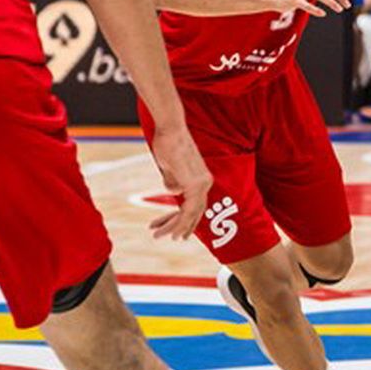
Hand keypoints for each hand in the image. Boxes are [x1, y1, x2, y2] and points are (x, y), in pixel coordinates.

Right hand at [145, 125, 213, 241]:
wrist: (171, 130)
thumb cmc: (169, 144)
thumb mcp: (171, 168)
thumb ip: (174, 181)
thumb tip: (174, 191)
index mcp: (203, 178)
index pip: (196, 204)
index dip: (187, 218)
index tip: (178, 228)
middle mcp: (206, 182)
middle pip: (195, 212)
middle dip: (183, 226)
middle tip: (176, 238)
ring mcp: (201, 184)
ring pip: (190, 214)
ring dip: (176, 227)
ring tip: (165, 237)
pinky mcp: (193, 184)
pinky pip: (186, 211)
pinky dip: (177, 223)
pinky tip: (169, 232)